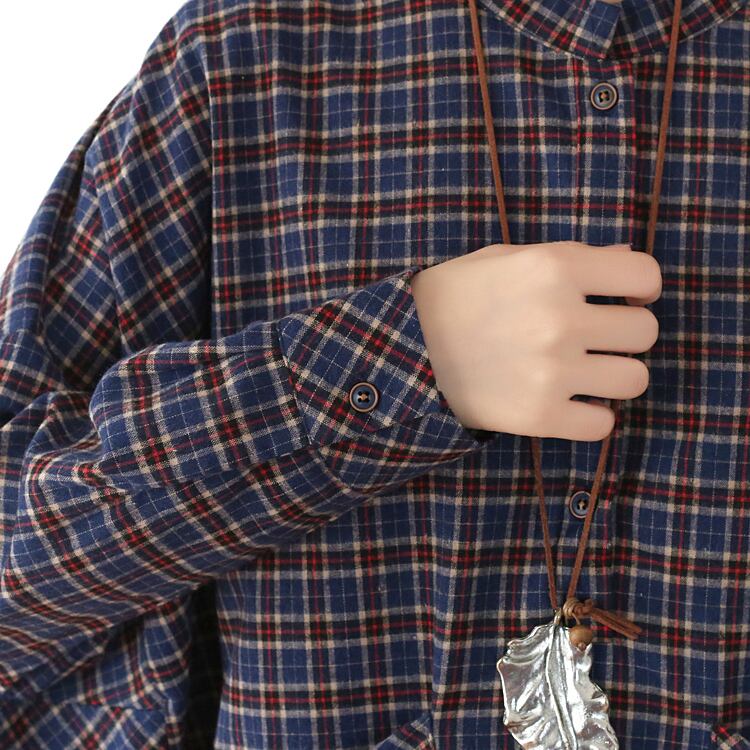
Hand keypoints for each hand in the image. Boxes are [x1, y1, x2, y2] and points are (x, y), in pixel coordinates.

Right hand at [409, 240, 660, 440]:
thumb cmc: (455, 297)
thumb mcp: (505, 258)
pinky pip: (602, 426)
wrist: (401, 349)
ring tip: (584, 373)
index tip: (624, 299)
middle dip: (623, 334)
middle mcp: (559, 318)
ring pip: (634, 380)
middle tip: (593, 339)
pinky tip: (567, 404)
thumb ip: (571, 256)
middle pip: (644, 332)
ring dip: (613, 377)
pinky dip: (589, 417)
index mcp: (554, 267)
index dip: (640, 289)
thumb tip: (630, 264)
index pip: (646, 277)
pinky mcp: (537, 417)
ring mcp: (550, 372)